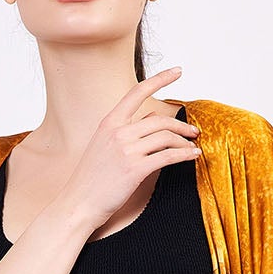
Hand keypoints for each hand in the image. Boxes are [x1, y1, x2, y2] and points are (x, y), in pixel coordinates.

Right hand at [55, 67, 200, 238]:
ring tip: (193, 148)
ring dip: (184, 143)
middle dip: (181, 127)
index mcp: (109, 122)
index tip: (178, 70)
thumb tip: (153, 116)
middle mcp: (118, 132)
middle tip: (194, 132)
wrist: (78, 203)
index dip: (160, 78)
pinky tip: (193, 156)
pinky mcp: (135, 169)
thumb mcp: (104, 146)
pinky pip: (167, 157)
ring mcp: (126, 150)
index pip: (137, 92)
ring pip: (166, 138)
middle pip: (160, 121)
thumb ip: (128, 130)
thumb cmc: (92, 178)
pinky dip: (184, 156)